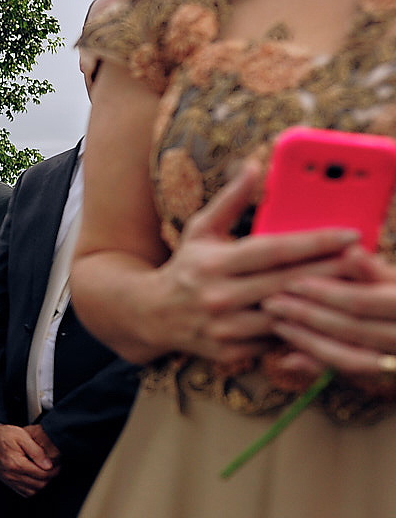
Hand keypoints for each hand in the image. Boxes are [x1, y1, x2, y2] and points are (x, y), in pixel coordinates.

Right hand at [0, 424, 59, 497]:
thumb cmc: (4, 435)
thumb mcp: (22, 436)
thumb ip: (37, 451)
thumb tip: (49, 465)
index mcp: (17, 463)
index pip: (43, 474)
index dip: (55, 471)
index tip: (58, 464)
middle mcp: (12, 475)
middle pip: (39, 485)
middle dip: (50, 478)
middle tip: (54, 468)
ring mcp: (9, 480)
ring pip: (33, 491)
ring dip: (42, 484)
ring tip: (45, 473)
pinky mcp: (7, 482)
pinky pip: (24, 493)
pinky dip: (33, 488)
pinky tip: (35, 478)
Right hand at [150, 162, 358, 363]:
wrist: (150, 315)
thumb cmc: (185, 267)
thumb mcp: (200, 230)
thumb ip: (230, 199)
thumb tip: (254, 165)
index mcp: (214, 263)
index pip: (275, 250)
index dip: (316, 242)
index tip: (351, 234)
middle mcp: (219, 296)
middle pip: (289, 283)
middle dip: (333, 271)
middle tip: (367, 260)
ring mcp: (225, 328)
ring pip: (287, 316)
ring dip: (322, 303)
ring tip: (354, 289)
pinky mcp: (230, 352)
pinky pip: (276, 341)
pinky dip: (301, 329)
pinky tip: (326, 317)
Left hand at [263, 245, 395, 391]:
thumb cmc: (394, 296)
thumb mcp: (391, 280)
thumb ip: (372, 269)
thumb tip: (350, 249)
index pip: (360, 301)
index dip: (325, 292)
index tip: (292, 281)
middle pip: (349, 328)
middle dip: (307, 315)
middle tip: (270, 303)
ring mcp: (392, 361)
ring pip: (345, 355)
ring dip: (306, 340)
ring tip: (277, 324)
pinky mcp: (381, 377)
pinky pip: (344, 375)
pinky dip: (316, 365)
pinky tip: (287, 358)